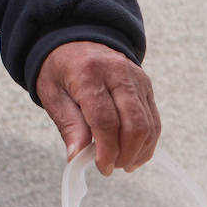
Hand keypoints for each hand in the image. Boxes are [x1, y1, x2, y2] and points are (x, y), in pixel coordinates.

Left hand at [36, 41, 161, 174]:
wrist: (77, 40)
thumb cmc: (61, 70)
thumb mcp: (52, 95)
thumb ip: (69, 126)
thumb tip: (78, 157)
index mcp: (89, 74)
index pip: (106, 121)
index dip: (106, 150)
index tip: (102, 167)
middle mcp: (118, 73)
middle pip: (134, 124)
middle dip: (125, 154)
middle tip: (111, 167)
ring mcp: (137, 79)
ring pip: (148, 125)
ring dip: (138, 152)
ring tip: (122, 163)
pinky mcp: (147, 86)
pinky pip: (154, 121)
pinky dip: (147, 143)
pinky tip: (134, 155)